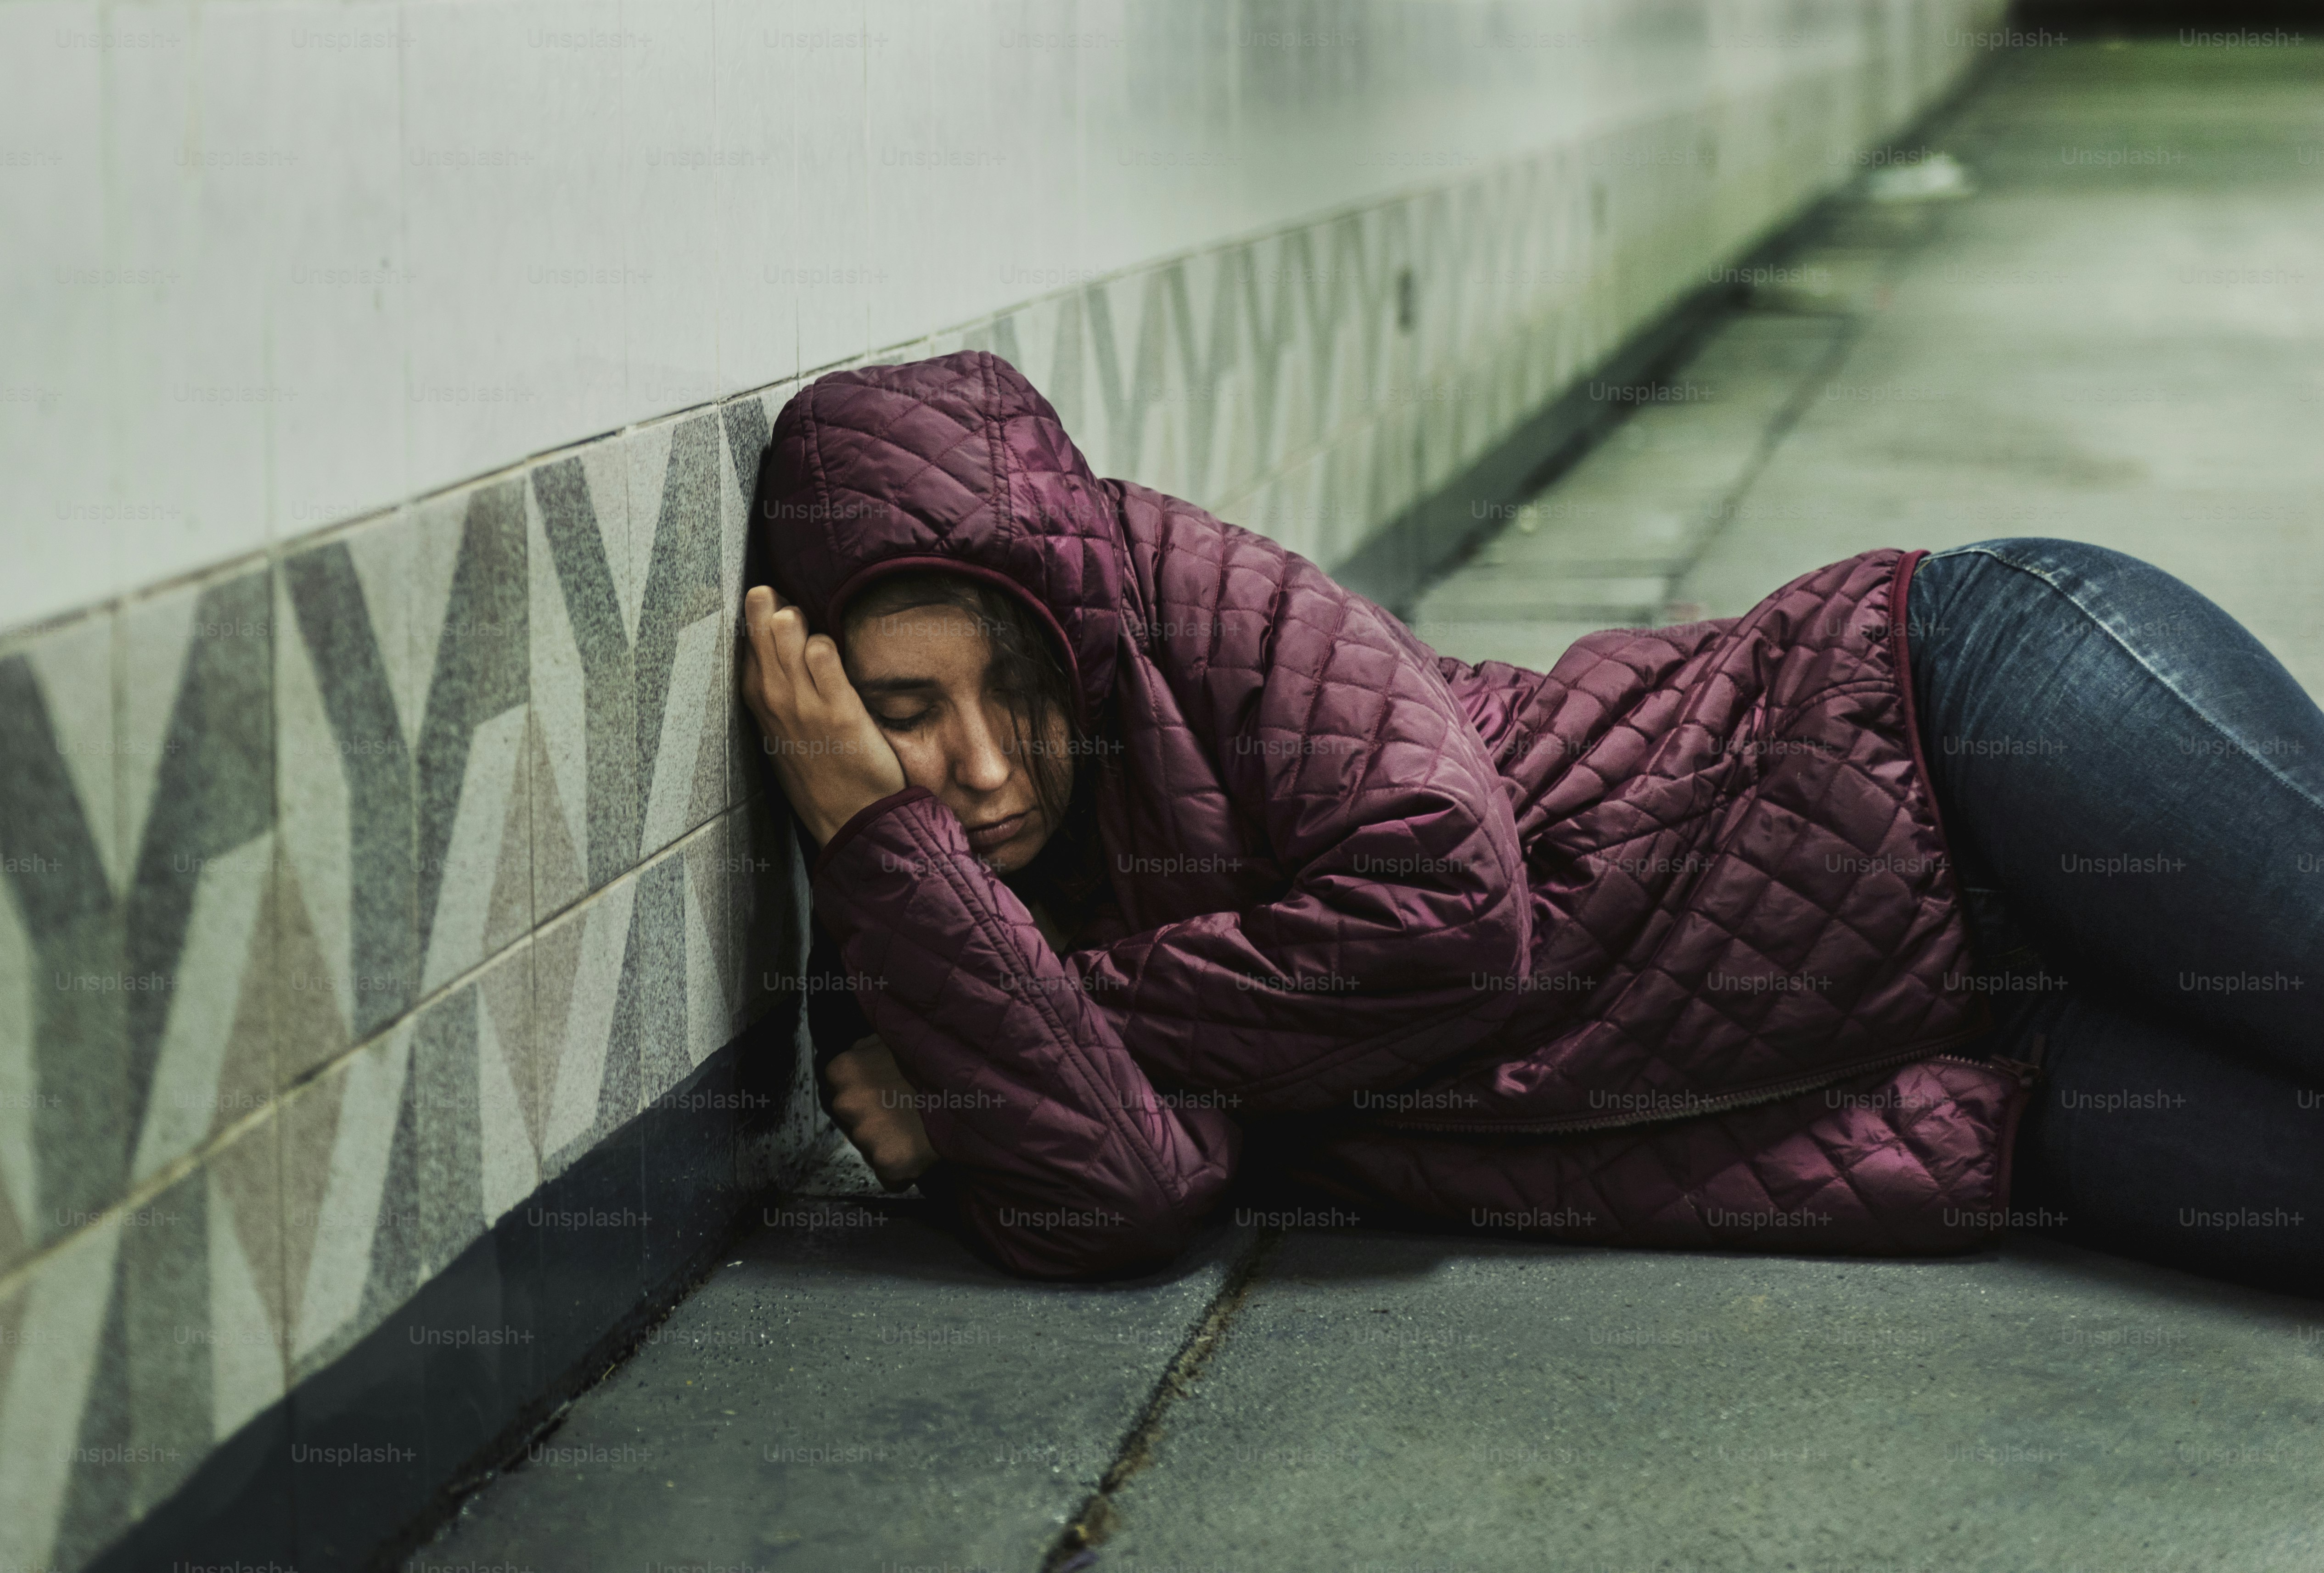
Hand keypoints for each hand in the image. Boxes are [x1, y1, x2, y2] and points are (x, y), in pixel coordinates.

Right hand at [741, 584, 908, 844]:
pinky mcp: (839, 712)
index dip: (760, 611)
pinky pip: (825, 657)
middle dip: (772, 603)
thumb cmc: (820, 770)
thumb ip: (778, 686)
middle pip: (763, 625)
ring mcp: (804, 704)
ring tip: (806, 624)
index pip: (746, 637)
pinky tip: (829, 648)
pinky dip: (826, 644)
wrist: (849, 820)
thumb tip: (779, 645)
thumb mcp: (782, 729)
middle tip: (787, 603)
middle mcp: (774, 698)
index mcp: (758, 700)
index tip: (774, 601)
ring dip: (798, 619)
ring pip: (788, 633)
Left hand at [825, 1034, 937, 1190]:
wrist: (970, 1082)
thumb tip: (860, 1055)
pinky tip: (924, 1149)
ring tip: (919, 1128)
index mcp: (842, 1071)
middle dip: (875, 1120)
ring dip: (889, 1144)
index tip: (891, 1093)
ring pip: (870, 1149)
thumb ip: (868, 1051)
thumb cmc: (934, 1055)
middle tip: (906, 1111)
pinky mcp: (887, 1161)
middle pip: (854, 1123)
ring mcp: (864, 1135)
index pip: (841, 1091)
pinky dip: (905, 1168)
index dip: (867, 1094)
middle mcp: (845, 1103)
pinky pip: (890, 1177)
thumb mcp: (892, 1041)